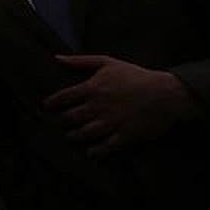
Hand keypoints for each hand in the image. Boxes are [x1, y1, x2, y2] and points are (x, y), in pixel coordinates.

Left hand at [43, 54, 198, 156]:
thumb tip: (57, 57)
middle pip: (71, 118)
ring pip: (84, 134)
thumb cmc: (136, 75)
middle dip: (62, 121)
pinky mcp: (123, 136)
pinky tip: (90, 152)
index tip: (45, 107)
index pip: (64, 98)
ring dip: (74, 136)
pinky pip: (104, 147)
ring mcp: (110, 123)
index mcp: (92, 89)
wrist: (165, 93)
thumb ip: (81, 61)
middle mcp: (97, 107)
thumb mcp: (107, 62)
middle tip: (58, 123)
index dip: (52, 103)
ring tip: (70, 136)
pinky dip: (95, 151)